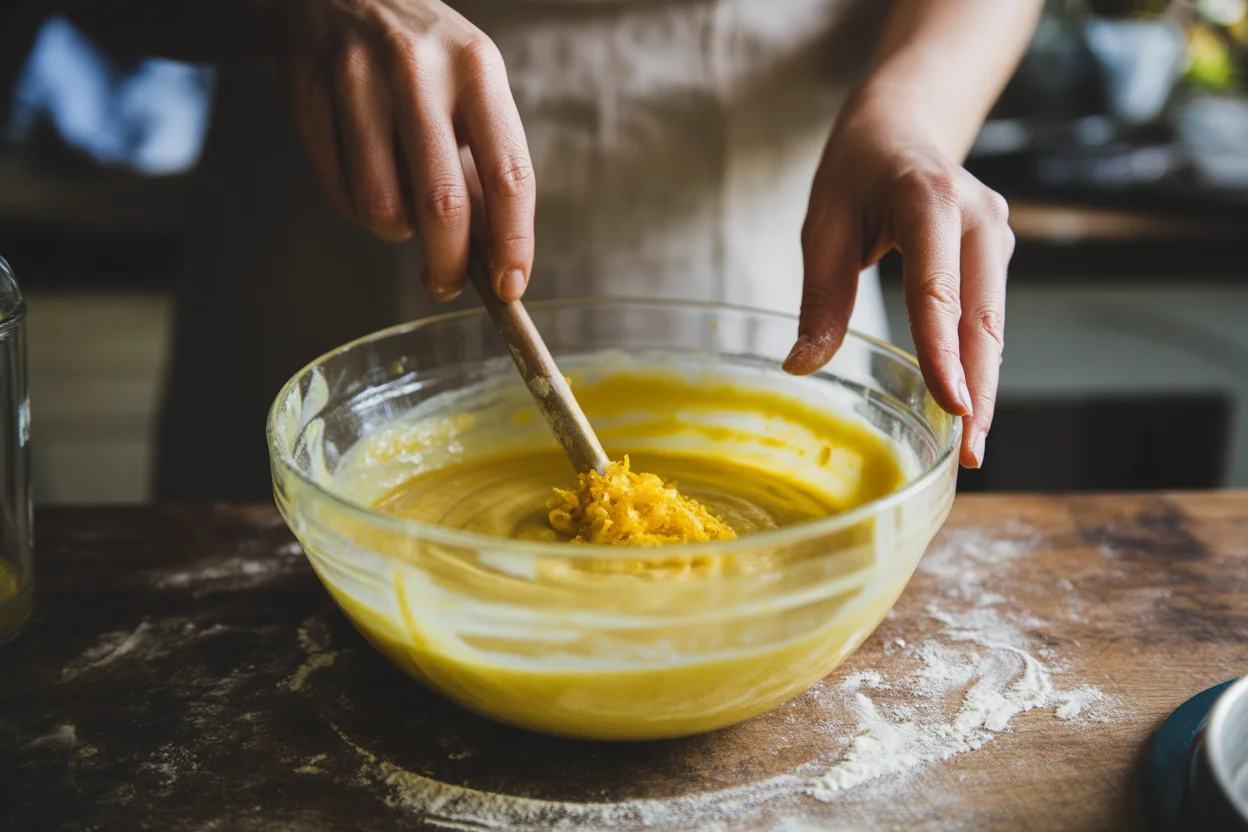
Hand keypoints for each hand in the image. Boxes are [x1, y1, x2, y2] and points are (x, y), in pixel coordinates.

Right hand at [275, 0, 534, 301]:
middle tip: (444, 285)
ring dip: (396, 231)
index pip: (508, 174)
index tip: (510, 287)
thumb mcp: (470, 87)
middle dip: (447, 263)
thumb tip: (499, 258)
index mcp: (477, 68)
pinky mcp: (305, 91)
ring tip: (401, 209)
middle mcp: (417, 69)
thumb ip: (484, 165)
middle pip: (441, 203)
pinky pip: (337, 190)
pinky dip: (357, 209)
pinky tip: (366, 184)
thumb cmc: (424, 58)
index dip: (513, 241)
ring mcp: (354, 78)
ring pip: (381, 206)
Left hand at [786, 89, 1012, 468]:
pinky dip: (980, 362)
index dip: (944, 350)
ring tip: (971, 444)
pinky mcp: (996, 252)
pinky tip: (969, 405)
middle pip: (981, 317)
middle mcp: (978, 217)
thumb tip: (802, 366)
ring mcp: (995, 235)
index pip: (937, 288)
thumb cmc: (857, 169)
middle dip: (977, 388)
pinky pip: (989, 316)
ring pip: (993, 324)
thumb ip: (820, 295)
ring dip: (985, 385)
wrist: (903, 124)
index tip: (952, 404)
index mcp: (929, 200)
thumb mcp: (823, 224)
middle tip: (969, 452)